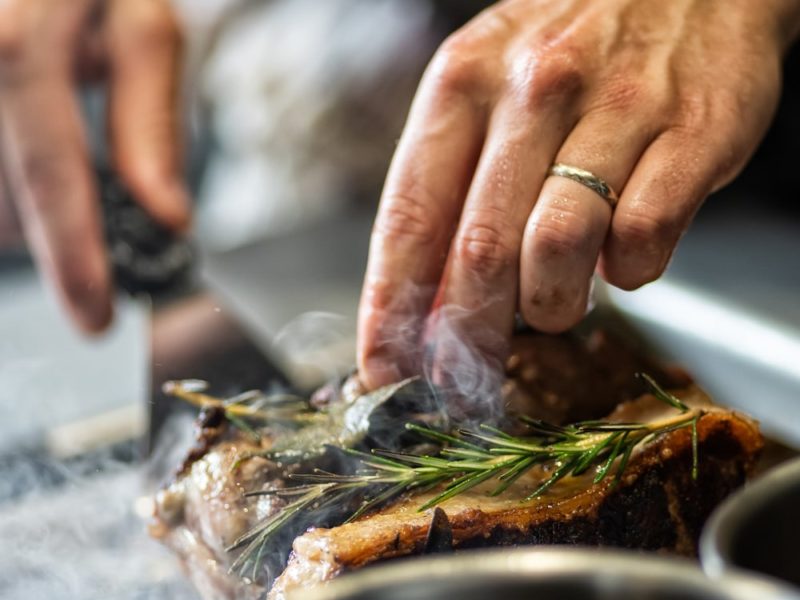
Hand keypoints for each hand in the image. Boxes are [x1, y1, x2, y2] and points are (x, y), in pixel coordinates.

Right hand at [0, 0, 187, 331]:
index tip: (93, 320)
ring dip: (18, 211)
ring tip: (57, 178)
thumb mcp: (143, 30)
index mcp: (18, 44)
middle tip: (90, 225)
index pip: (48, 172)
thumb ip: (149, 124)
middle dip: (50, 231)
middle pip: (1, 202)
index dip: (71, 255)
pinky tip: (23, 171)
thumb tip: (167, 219)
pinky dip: (8, 195)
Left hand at [358, 0, 799, 389]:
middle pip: (479, 249)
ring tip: (553, 302)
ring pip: (558, 248)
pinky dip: (628, 273)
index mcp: (463, 83)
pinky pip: (643, 239)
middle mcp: (534, 91)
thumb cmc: (575, 49)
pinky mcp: (693, 133)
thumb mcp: (491, 89)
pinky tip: (621, 257)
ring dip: (550, 304)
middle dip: (466, 335)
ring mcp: (617, 110)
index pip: (408, 216)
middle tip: (467, 376)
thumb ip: (453, 188)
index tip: (383, 371)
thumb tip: (423, 303)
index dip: (391, 307)